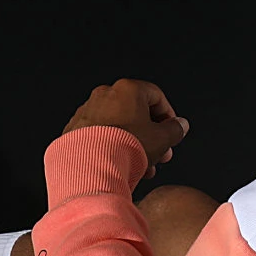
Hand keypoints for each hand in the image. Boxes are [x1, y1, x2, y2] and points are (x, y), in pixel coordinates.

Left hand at [62, 78, 189, 179]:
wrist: (90, 165)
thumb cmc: (124, 148)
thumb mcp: (162, 139)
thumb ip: (174, 130)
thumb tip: (179, 126)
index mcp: (128, 89)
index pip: (156, 96)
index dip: (169, 116)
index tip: (172, 131)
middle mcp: (105, 95)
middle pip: (136, 113)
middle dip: (152, 135)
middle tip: (161, 152)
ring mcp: (87, 111)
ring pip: (118, 126)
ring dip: (134, 144)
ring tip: (142, 166)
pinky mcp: (75, 129)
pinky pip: (100, 135)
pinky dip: (113, 147)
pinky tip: (121, 165)